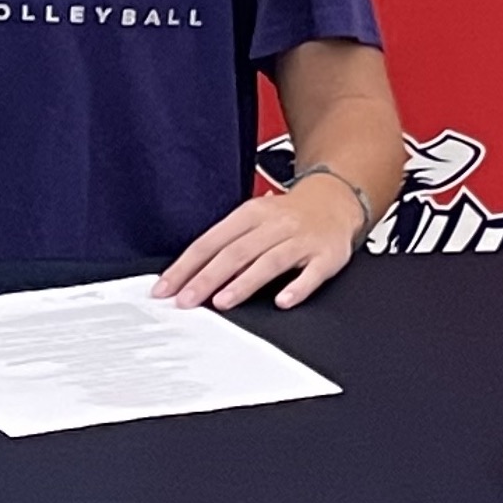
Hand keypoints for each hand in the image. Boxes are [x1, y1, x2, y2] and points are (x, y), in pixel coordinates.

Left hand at [155, 174, 363, 311]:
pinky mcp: (326, 256)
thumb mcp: (253, 218)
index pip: (211, 241)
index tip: (166, 287)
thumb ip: (225, 244)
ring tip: (222, 302)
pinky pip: (312, 273)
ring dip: (244, 283)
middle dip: (207, 277)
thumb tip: (189, 275)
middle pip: (236, 252)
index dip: (186, 265)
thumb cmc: (288, 215)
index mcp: (250, 214)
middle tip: (186, 300)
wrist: (336, 200)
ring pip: (269, 261)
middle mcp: (274, 225)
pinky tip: (282, 301)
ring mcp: (301, 240)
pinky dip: (297, 287)